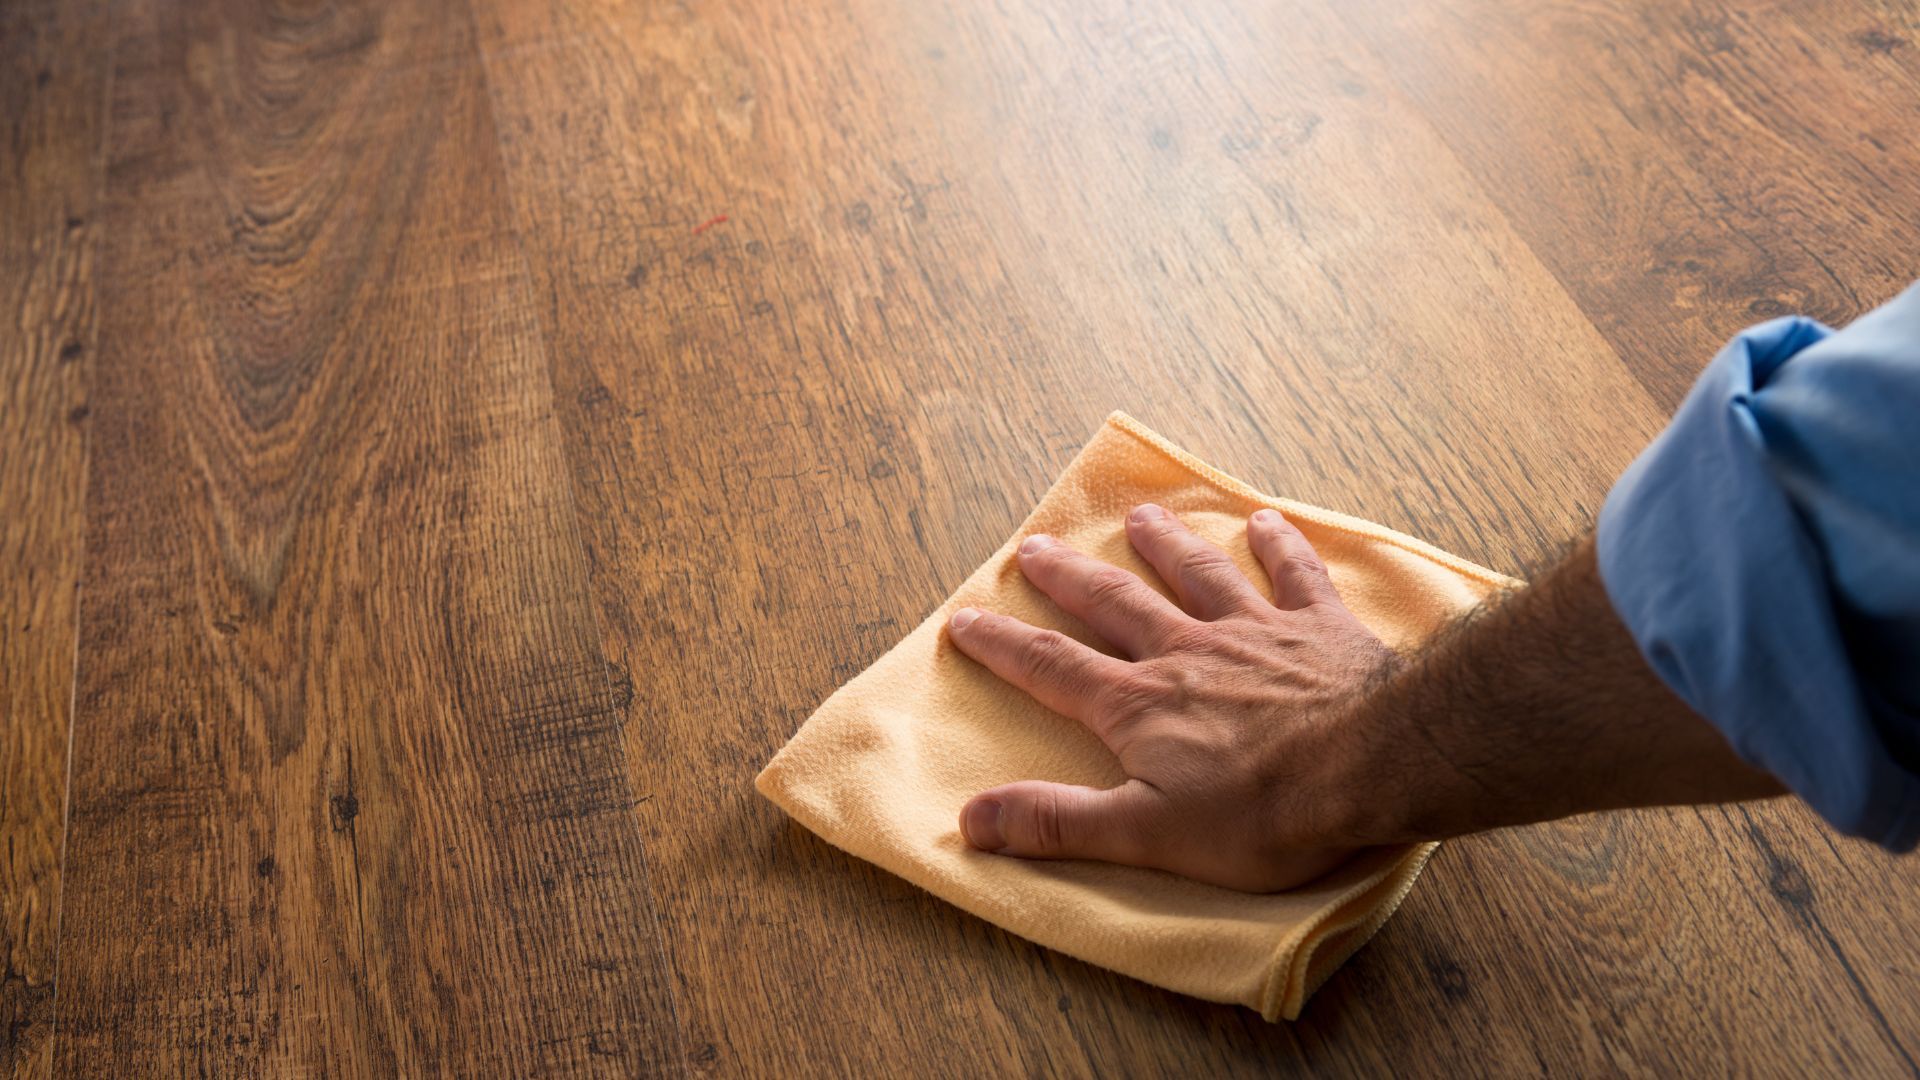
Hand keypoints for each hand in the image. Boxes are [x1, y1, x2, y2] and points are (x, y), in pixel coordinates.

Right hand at [945, 503, 1396, 891]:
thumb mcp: (1145, 835)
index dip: (1003, 645)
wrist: (1375, 765)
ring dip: (1165, 544)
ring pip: (1198, 575)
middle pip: (1115, 603)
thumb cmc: (1263, 813)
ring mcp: (1256, 632)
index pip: (1052, 668)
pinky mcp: (1321, 629)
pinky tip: (1266, 521)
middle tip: (1034, 548)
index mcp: (1139, 705)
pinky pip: (1295, 576)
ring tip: (1141, 517)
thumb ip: (1058, 822)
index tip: (965, 618)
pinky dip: (1279, 547)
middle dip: (1068, 578)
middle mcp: (1187, 652)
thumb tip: (971, 818)